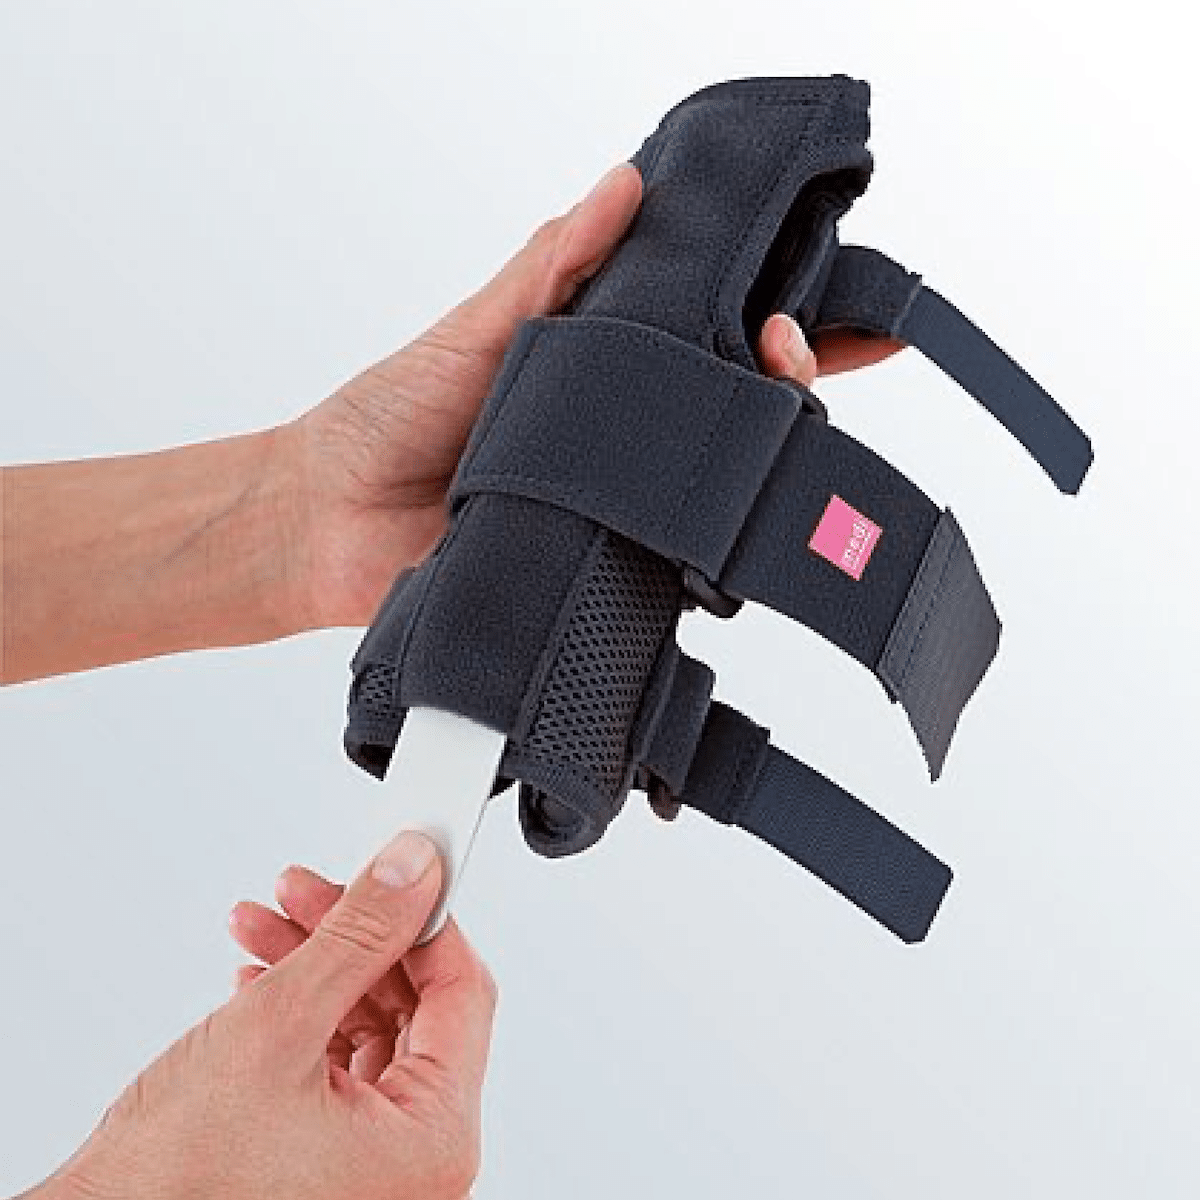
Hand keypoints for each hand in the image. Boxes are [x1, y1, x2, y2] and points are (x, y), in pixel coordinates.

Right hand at [42, 833, 495, 1199]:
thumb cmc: (177, 1181)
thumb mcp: (279, 1025)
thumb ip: (358, 937)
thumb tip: (413, 871)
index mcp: (432, 1138)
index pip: (463, 993)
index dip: (424, 919)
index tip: (396, 868)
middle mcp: (413, 1156)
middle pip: (413, 1004)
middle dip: (352, 935)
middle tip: (305, 889)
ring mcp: (371, 1159)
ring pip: (369, 1023)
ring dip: (317, 964)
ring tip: (262, 923)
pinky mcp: (328, 1156)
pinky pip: (337, 1059)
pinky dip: (302, 1010)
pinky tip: (259, 975)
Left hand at [291, 163, 900, 629]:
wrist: (324, 523)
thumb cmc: (389, 419)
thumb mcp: (478, 329)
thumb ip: (552, 267)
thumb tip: (627, 184)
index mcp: (600, 377)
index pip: (707, 342)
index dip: (774, 322)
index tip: (826, 297)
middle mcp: (620, 444)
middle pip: (734, 414)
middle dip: (790, 378)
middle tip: (794, 350)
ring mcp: (618, 511)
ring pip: (720, 490)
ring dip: (760, 454)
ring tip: (773, 412)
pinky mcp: (600, 576)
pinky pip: (671, 566)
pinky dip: (712, 544)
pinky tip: (735, 520)